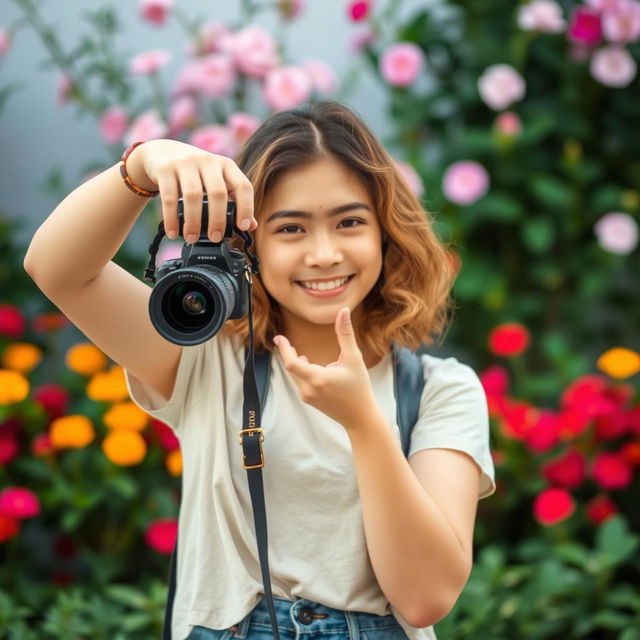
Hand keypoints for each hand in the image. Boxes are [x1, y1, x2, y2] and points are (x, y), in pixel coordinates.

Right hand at [128, 139, 257, 242]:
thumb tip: (252, 226)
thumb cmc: (195, 172)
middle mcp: (208, 161)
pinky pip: (170, 197)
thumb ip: (233, 200)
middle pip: (218, 192)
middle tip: (215, 238)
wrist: (162, 151)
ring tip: (192, 238)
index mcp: (227, 165)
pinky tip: (173, 232)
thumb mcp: (217, 181)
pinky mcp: (165, 168)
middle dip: (218, 220)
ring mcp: (186, 162)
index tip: (244, 227)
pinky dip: (172, 218)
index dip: (246, 207)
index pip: (243, 186)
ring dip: (193, 221)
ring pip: (193, 195)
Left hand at [273, 307, 379, 432]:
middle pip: (291, 368)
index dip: (283, 349)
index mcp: (317, 378)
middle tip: (283, 340)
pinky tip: (309, 365)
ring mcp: (307, 397)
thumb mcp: (354, 359)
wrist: (360, 418)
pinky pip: (300, 383)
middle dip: (288, 353)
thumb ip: (346, 334)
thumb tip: (343, 311)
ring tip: (298, 353)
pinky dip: (301, 372)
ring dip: (295, 363)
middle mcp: (308, 389)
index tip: (279, 338)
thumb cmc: (360, 388)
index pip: (291, 363)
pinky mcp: (309, 401)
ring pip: (295, 376)